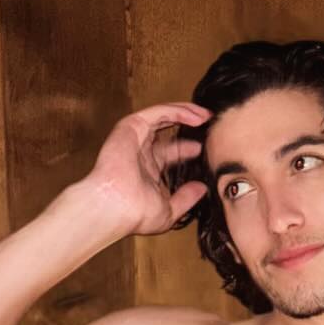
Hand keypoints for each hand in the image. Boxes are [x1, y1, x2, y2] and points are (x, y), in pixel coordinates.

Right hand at [83, 101, 212, 235]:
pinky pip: (158, 112)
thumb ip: (186, 199)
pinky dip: (178, 111)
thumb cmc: (135, 213)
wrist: (116, 206)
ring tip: (205, 115)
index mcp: (147, 170)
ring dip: (185, 113)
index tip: (203, 148)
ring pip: (163, 116)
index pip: (170, 152)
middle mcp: (140, 152)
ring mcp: (135, 138)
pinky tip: (196, 116)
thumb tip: (202, 190)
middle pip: (166, 131)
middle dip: (187, 124)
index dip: (187, 148)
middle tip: (207, 124)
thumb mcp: (169, 211)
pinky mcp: (132, 127)